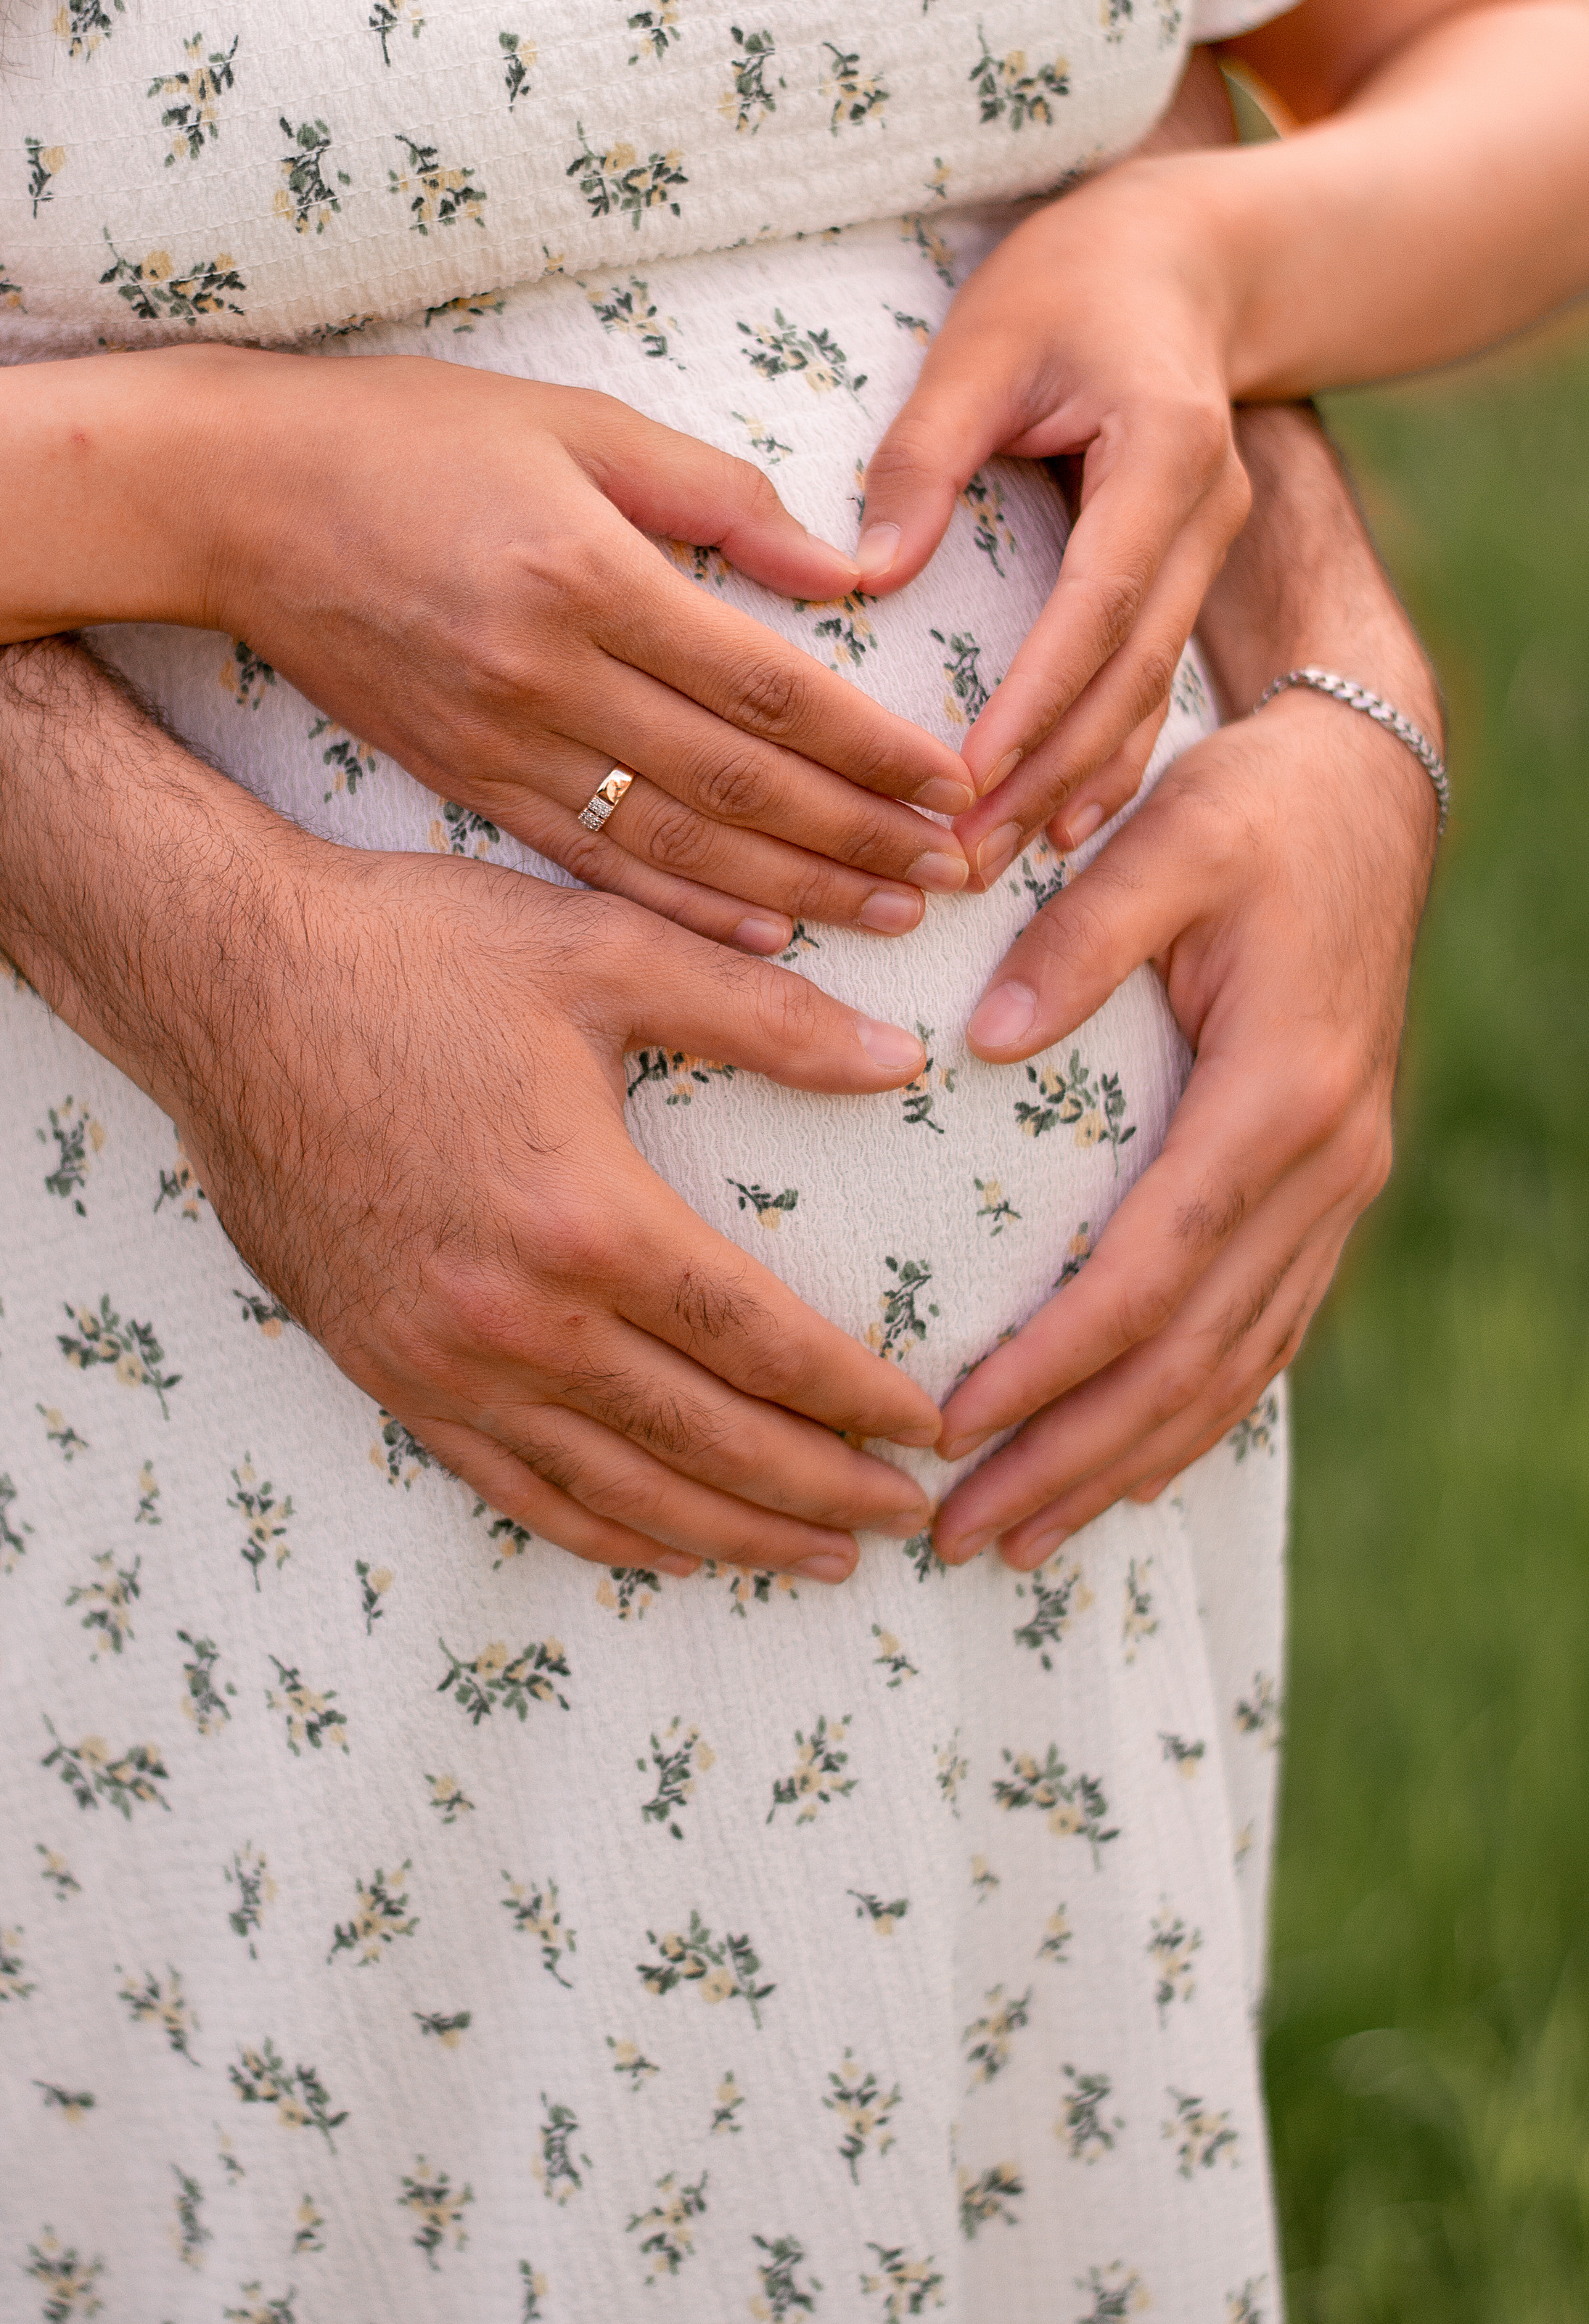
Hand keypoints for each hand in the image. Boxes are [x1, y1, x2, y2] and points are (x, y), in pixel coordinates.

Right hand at [160, 834, 942, 1576]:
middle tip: (904, 1519)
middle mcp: (518, 1319)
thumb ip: (764, 1015)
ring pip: (616, 1489)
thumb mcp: (603, 953)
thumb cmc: (412, 954)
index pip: (762, 1343)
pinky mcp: (384, 1372)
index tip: (926, 1428)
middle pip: (706, 1440)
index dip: (856, 1398)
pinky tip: (663, 1549)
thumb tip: (899, 1058)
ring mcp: (442, 1361)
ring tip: (813, 1556)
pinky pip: (510, 1486)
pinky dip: (600, 1532)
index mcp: (590, 1220)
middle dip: (818, 1489)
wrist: (223, 986)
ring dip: (727, 1534)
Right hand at [193, 349, 974, 946]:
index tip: (957, 781)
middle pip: (740, 786)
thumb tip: (843, 571)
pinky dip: (683, 909)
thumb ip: (716, 494)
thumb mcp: (572, 419)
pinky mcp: (462, 780)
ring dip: (797, 889)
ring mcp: (500, 744)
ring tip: (895, 914)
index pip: (770, 689)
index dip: (875, 747)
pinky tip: (763, 938)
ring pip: (676, 844)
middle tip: (961, 868)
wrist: (232, 499)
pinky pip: (592, 864)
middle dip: (862, 835)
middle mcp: (548, 676)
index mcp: (589, 575)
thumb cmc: (405, 435)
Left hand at [854, 155, 1247, 882]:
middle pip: (1129, 674)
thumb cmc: (1074, 282)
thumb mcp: (985, 341)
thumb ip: (925, 455)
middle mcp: (1204, 518)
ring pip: (1146, 695)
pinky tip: (1054, 827)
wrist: (1190, 261)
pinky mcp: (1185, 578)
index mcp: (1167, 454)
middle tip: (960, 855)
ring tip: (990, 864)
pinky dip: (1104, 760)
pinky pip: (1149, 687)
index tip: (967, 774)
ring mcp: (1207, 555)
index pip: (1097, 602)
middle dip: (1045, 774)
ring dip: (1071, 785)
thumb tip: (865, 577)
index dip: (1035, 698)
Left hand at [921, 396, 1443, 1567]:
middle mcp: (1323, 1163)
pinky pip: (1264, 1329)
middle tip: (964, 1533)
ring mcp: (1339, 1184)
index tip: (950, 1429)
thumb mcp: (1167, 838)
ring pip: (1235, 1365)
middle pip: (1191, 1357)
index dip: (1051, 1366)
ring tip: (1027, 1535)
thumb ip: (1079, 935)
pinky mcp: (1328, 1185)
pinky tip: (1131, 1463)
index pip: (1148, 1272)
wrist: (1373, 788)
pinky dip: (1197, 1410)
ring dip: (1131, 1460)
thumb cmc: (1254, 807)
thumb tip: (983, 1042)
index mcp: (1276, 1094)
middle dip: (1075, 1456)